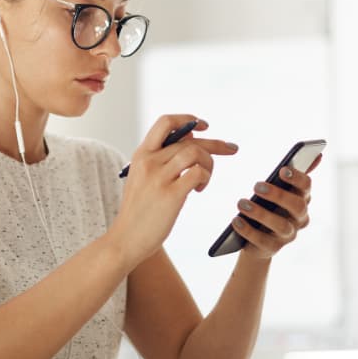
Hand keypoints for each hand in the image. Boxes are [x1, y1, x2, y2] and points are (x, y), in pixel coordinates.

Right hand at [109, 115, 237, 267]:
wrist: (126, 239)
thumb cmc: (139, 210)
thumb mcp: (142, 177)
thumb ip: (160, 159)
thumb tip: (190, 139)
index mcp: (141, 154)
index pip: (166, 122)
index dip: (188, 119)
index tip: (203, 126)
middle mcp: (149, 161)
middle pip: (189, 140)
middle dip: (215, 144)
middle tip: (231, 148)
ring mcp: (159, 177)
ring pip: (195, 152)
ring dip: (209, 163)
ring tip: (205, 179)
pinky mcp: (170, 194)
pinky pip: (198, 173)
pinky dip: (205, 178)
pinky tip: (200, 189)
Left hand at [231, 155, 321, 260]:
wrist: (257, 239)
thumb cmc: (270, 207)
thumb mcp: (280, 190)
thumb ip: (295, 173)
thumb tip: (319, 156)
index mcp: (302, 199)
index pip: (306, 187)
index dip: (297, 178)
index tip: (282, 169)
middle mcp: (300, 218)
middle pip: (297, 206)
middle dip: (278, 195)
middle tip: (256, 185)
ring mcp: (288, 235)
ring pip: (281, 225)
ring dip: (260, 213)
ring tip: (241, 203)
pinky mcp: (273, 248)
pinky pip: (262, 241)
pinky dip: (248, 230)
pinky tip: (236, 220)